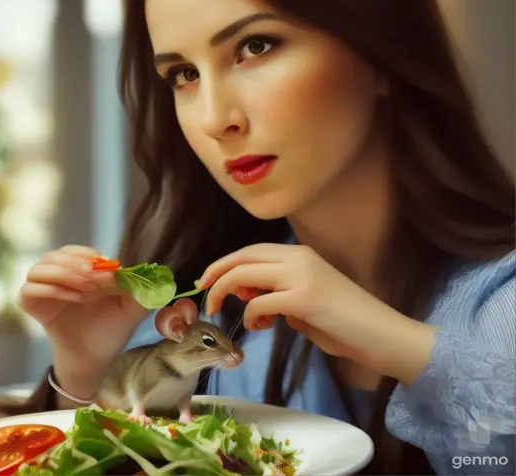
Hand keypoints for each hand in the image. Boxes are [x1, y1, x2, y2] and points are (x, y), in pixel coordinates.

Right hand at [19, 245, 147, 398]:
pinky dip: (50, 290)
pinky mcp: (32, 307)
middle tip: (95, 279)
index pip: (72, 251)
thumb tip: (150, 274)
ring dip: (63, 275)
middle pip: (52, 256)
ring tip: (87, 291)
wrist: (94, 359)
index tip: (107, 267)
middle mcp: (56, 278)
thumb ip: (140, 291)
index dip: (88, 255)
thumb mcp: (131, 309)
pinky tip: (74, 299)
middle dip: (75, 264)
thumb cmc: (111, 330)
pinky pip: (28, 290)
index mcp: (77, 272)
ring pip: (38, 269)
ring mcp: (42, 292)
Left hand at [200, 244, 434, 384]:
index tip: (208, 282)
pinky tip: (262, 326)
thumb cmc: (346, 323)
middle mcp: (298, 257)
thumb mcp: (305, 301)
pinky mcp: (303, 298)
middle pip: (241, 257)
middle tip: (204, 295)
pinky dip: (251, 315)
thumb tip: (250, 297)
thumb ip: (278, 294)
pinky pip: (259, 302)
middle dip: (215, 274)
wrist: (384, 335)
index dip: (224, 264)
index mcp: (299, 254)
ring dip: (226, 294)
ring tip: (232, 315)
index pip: (250, 251)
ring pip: (243, 275)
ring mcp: (301, 275)